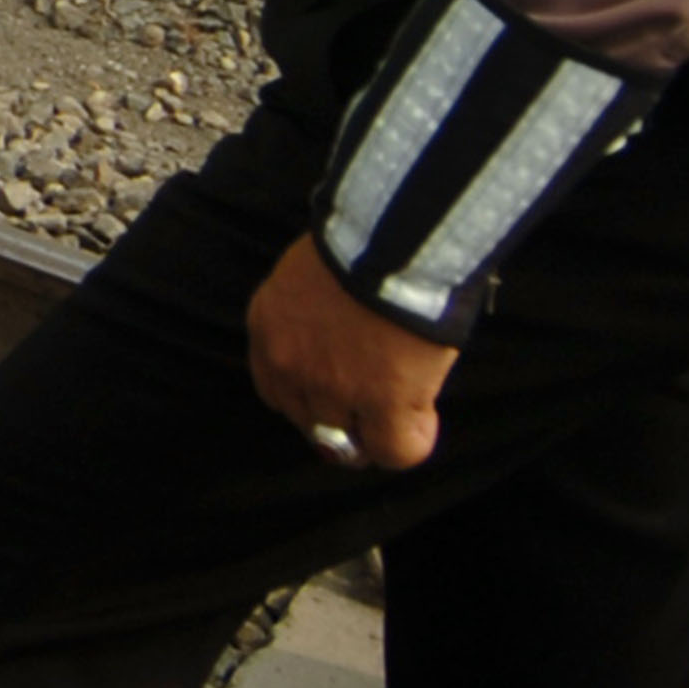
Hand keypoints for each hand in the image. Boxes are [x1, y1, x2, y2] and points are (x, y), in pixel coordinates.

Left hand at [246, 235, 454, 472]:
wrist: (391, 238)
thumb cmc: (359, 240)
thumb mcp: (308, 274)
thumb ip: (307, 312)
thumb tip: (335, 336)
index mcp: (267, 327)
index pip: (275, 390)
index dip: (310, 397)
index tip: (337, 389)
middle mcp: (289, 364)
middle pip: (309, 421)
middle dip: (340, 418)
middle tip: (371, 406)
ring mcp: (333, 387)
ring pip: (348, 444)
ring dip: (374, 430)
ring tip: (403, 408)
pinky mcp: (383, 401)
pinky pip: (394, 449)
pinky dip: (409, 441)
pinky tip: (421, 416)